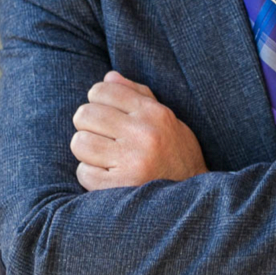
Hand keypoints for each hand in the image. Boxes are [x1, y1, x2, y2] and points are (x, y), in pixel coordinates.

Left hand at [70, 71, 208, 190]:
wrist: (195, 197)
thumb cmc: (177, 154)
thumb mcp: (166, 119)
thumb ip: (138, 95)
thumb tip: (108, 77)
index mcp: (154, 113)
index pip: (102, 91)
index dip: (96, 101)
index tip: (104, 114)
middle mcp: (144, 134)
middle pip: (85, 115)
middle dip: (87, 125)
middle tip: (101, 137)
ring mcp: (133, 161)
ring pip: (80, 143)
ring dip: (87, 152)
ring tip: (103, 157)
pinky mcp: (122, 186)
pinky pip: (84, 173)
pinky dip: (90, 175)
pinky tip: (107, 176)